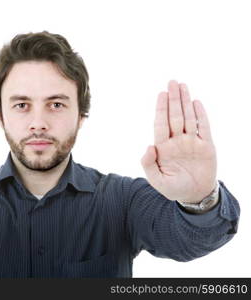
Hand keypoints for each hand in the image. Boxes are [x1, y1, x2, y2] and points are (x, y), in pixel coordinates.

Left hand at [141, 80, 216, 202]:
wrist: (194, 195)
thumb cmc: (173, 188)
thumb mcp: (157, 180)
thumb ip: (148, 164)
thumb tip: (149, 146)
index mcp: (163, 147)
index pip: (161, 124)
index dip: (161, 109)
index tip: (161, 94)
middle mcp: (177, 141)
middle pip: (174, 116)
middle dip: (173, 99)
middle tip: (172, 82)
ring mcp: (191, 142)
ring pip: (188, 118)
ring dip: (185, 102)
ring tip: (183, 86)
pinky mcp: (206, 146)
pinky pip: (203, 127)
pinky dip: (200, 115)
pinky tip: (196, 102)